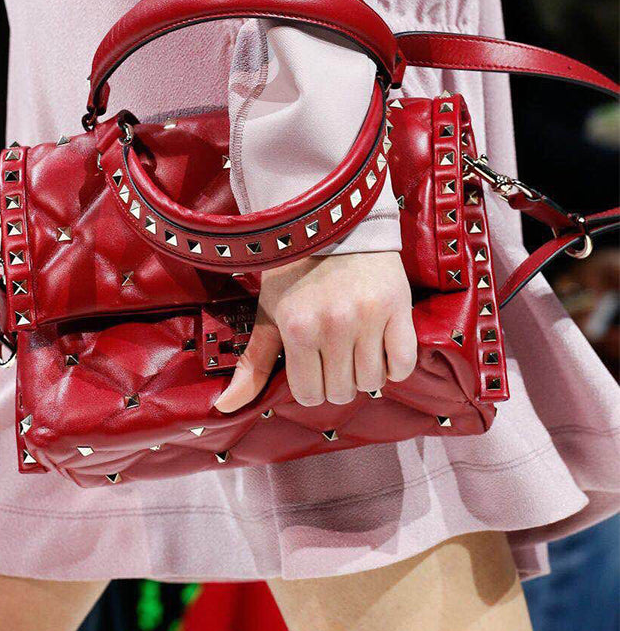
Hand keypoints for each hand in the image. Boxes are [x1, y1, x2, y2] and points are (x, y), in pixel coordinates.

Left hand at [214, 251, 416, 411]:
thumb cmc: (296, 271)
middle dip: (338, 380)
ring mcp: (368, 317)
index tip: (314, 366)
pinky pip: (403, 364)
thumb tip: (226, 406)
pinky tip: (383, 348)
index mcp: (298, 328)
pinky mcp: (398, 307)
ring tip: (358, 346)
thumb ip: (254, 362)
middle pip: (341, 392)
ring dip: (366, 372)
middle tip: (336, 353)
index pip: (308, 394)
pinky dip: (395, 366)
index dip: (311, 386)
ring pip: (372, 381)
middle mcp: (333, 325)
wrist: (337, 224)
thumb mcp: (269, 312)